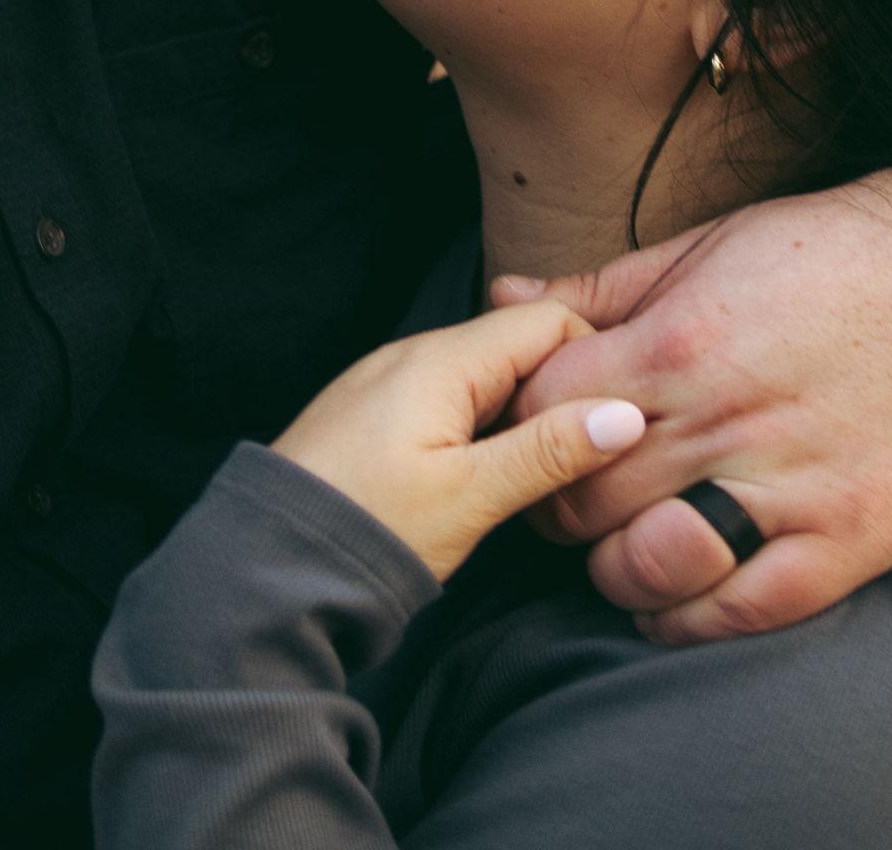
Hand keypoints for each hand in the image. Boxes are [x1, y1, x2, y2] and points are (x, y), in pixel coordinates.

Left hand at [270, 300, 647, 582]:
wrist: (264, 569)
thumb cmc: (366, 531)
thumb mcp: (471, 496)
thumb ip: (549, 450)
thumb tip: (625, 413)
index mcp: (440, 359)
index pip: (546, 321)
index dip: (595, 359)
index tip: (626, 416)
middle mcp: (413, 354)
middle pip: (516, 346)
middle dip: (564, 388)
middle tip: (600, 452)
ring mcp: (390, 383)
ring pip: (485, 376)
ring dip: (525, 413)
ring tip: (554, 471)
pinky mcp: (375, 416)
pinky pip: (449, 400)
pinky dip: (484, 427)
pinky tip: (495, 475)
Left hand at [493, 169, 891, 643]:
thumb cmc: (831, 254)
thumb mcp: (705, 245)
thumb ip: (599, 286)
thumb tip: (504, 292)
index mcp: (677, 343)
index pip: (544, 405)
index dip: (523, 415)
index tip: (532, 419)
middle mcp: (721, 422)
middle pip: (578, 493)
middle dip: (553, 494)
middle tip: (564, 485)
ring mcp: (785, 490)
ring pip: (643, 563)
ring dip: (610, 561)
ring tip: (617, 537)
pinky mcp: (844, 541)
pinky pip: (737, 610)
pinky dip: (684, 617)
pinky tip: (668, 598)